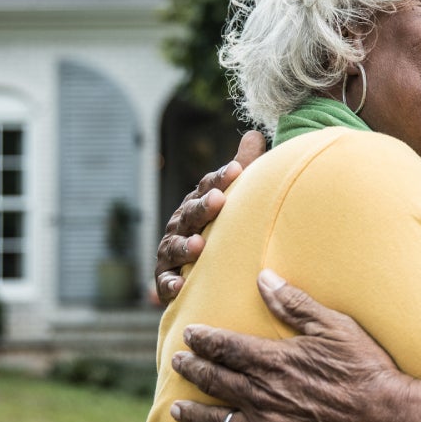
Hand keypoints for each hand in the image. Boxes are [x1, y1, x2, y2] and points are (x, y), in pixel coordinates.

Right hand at [154, 131, 266, 303]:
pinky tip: (180, 288)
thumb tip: (255, 134)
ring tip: (199, 245)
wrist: (200, 269)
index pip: (209, 186)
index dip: (222, 178)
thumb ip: (244, 167)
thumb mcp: (232, 198)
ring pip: (175, 247)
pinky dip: (169, 285)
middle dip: (203, 207)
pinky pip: (165, 283)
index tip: (237, 170)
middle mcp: (180, 224)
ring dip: (185, 246)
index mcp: (197, 202)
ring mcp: (170, 251)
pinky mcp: (165, 279)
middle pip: (191, 213)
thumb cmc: (221, 226)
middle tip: (219, 201)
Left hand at [169, 269, 411, 421]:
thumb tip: (264, 279)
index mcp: (275, 360)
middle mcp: (264, 393)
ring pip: (220, 417)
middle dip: (192, 370)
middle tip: (176, 362)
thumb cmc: (362, 366)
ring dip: (196, 410)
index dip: (204, 340)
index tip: (190, 334)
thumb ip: (294, 304)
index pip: (226, 347)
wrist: (383, 414)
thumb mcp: (333, 326)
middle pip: (217, 380)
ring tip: (179, 406)